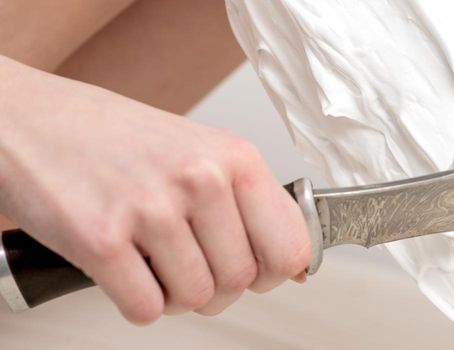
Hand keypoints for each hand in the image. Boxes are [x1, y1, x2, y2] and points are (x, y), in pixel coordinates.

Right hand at [0, 56, 309, 323]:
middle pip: (242, 279)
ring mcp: (151, 209)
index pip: (290, 244)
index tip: (262, 273)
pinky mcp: (101, 240)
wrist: (27, 119)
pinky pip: (146, 308)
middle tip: (190, 266)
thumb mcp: (199, 150)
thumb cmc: (112, 137)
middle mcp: (199, 179)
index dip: (277, 271)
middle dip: (217, 287)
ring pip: (197, 298)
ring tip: (153, 262)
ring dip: (175, 295)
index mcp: (233, 156)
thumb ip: (247, 202)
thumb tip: (295, 265)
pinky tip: (125, 271)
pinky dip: (138, 302)